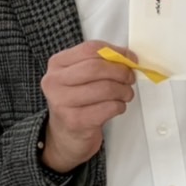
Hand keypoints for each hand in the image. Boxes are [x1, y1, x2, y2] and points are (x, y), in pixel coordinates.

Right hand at [39, 40, 136, 173]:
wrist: (64, 136)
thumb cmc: (77, 102)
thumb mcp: (80, 77)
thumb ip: (99, 63)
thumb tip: (128, 57)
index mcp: (57, 64)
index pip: (89, 49)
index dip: (115, 52)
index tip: (130, 59)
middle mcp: (54, 81)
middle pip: (96, 67)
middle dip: (120, 71)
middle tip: (130, 78)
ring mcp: (62, 102)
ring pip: (105, 88)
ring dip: (123, 90)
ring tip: (126, 94)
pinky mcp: (75, 121)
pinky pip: (108, 107)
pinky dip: (119, 106)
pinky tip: (117, 107)